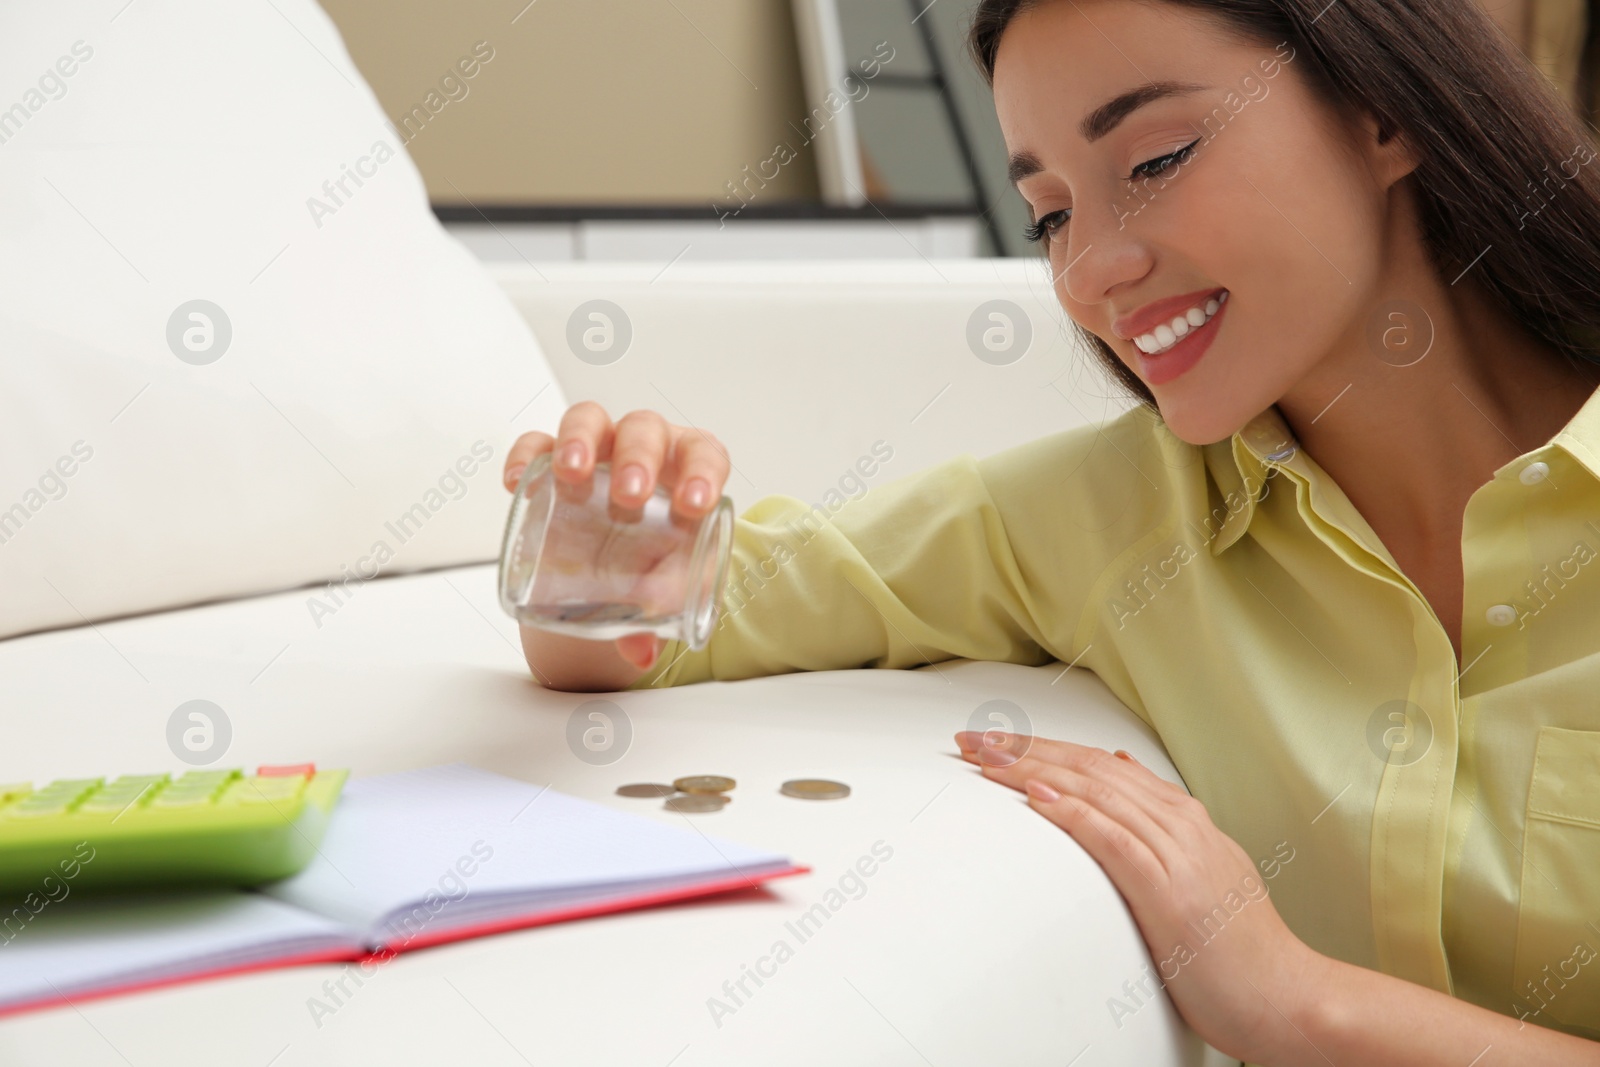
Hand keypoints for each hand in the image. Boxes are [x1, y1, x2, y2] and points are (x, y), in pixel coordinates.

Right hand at [504, 402, 731, 671]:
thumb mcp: (667, 588)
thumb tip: (640, 654)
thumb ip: (661, 617)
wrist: (619, 565)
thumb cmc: (657, 563)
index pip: (703, 454)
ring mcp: (597, 448)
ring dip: (580, 441)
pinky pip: (535, 444)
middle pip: (643, 430)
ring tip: (571, 474)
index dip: (703, 472)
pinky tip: (516, 481)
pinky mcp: (552, 459)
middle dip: (638, 458)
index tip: (696, 505)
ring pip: (589, 420)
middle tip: (630, 495)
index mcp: (688, 469)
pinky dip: (524, 455)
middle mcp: (644, 448)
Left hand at [953, 730, 1324, 1064]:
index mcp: (1185, 820)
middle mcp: (1182, 826)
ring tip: (984, 758)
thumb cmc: (1240, 951)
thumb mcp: (1203, 869)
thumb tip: (1119, 768)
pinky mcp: (1172, 891)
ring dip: (1033, 770)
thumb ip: (1162, 821)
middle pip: (1089, 768)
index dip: (1044, 747)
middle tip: (970, 740)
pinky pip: (1113, 839)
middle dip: (1025, 749)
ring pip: (1095, 793)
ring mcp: (1179, 855)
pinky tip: (1037, 796)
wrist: (1290, 999)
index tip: (995, 742)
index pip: (1100, 765)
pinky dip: (1073, 812)